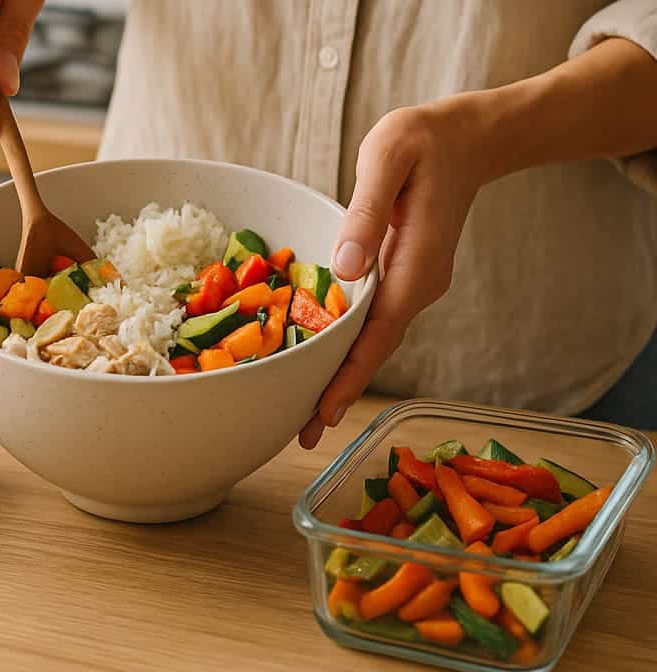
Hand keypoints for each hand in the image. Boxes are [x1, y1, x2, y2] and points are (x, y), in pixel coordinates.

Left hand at [298, 100, 495, 448]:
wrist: (470, 137)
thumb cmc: (423, 140)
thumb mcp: (388, 159)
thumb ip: (366, 214)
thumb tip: (344, 269)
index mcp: (414, 267)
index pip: (377, 335)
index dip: (347, 377)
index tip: (322, 415)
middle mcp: (419, 286)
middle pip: (375, 350)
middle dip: (339, 392)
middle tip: (301, 435)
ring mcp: (416, 284)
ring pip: (375, 340)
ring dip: (343, 375)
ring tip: (306, 413)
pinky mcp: (407, 276)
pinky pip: (374, 321)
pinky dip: (349, 346)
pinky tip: (323, 359)